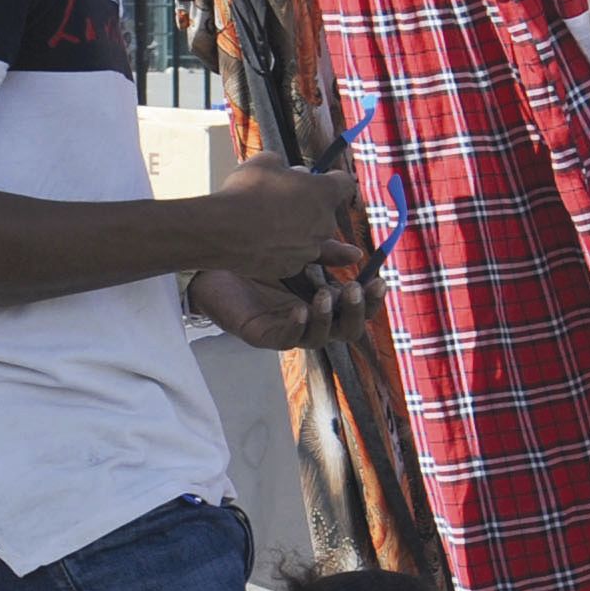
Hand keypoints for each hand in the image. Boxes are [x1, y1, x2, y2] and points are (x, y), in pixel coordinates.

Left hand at [191, 265, 360, 352]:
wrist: (210, 264)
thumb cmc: (253, 258)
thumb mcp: (296, 252)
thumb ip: (325, 254)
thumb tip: (358, 254)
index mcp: (323, 302)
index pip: (357, 308)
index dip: (372, 299)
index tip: (379, 280)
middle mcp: (310, 320)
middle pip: (348, 331)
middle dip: (356, 311)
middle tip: (354, 288)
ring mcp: (288, 330)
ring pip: (321, 339)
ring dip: (327, 318)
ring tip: (324, 295)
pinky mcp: (263, 335)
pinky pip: (286, 339)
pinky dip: (296, 326)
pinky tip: (299, 309)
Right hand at [204, 154, 364, 283]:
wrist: (221, 230)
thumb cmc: (244, 191)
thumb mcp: (264, 162)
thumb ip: (283, 166)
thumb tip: (289, 172)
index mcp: (325, 192)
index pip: (344, 183)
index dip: (333, 180)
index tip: (323, 179)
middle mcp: (326, 223)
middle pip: (326, 212)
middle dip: (310, 206)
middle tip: (282, 201)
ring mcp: (310, 249)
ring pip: (310, 238)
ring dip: (297, 231)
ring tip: (269, 224)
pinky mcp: (292, 268)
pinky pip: (292, 256)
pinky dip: (282, 251)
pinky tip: (263, 243)